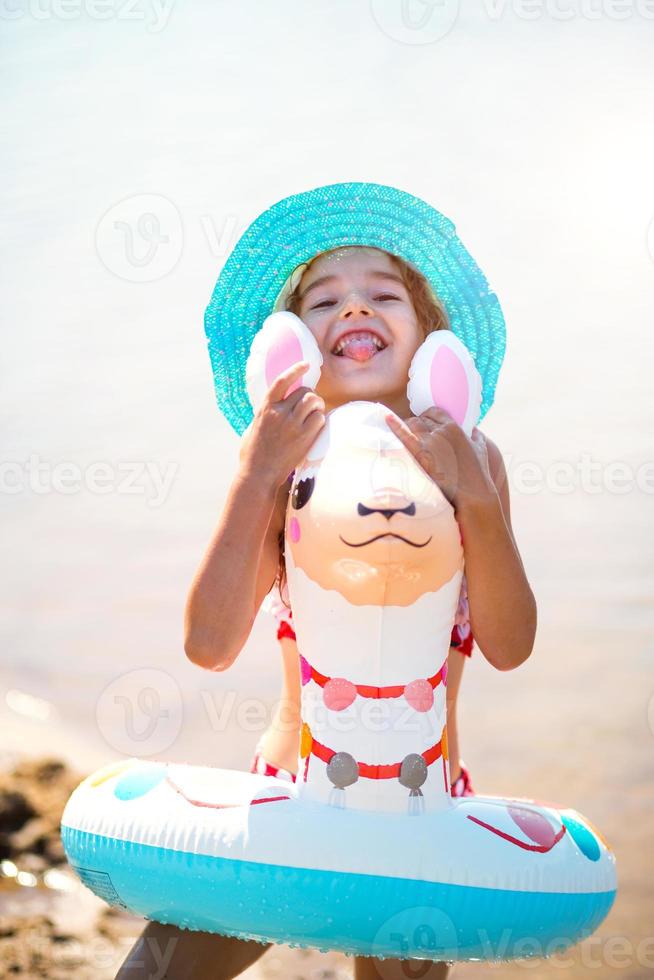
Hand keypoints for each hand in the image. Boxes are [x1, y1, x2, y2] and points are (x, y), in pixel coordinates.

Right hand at [240, 361, 325, 488]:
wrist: (258, 474)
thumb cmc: (252, 454)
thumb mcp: (253, 427)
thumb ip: (264, 414)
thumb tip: (272, 406)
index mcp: (265, 409)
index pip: (282, 382)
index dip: (295, 370)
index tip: (306, 365)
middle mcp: (279, 413)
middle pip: (304, 391)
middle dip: (310, 395)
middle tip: (311, 405)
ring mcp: (292, 425)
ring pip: (314, 402)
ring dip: (317, 405)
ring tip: (315, 413)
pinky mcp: (303, 437)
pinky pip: (320, 419)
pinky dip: (320, 420)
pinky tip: (316, 427)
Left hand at [385, 408, 496, 509]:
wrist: (473, 493)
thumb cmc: (478, 473)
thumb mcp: (481, 449)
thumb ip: (477, 436)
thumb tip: (474, 430)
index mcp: (455, 427)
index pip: (434, 412)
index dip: (427, 417)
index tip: (424, 424)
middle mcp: (441, 431)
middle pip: (421, 419)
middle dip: (417, 425)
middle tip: (414, 435)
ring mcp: (430, 442)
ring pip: (412, 424)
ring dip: (408, 428)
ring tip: (406, 437)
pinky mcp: (421, 454)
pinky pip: (404, 435)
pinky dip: (394, 425)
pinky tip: (387, 418)